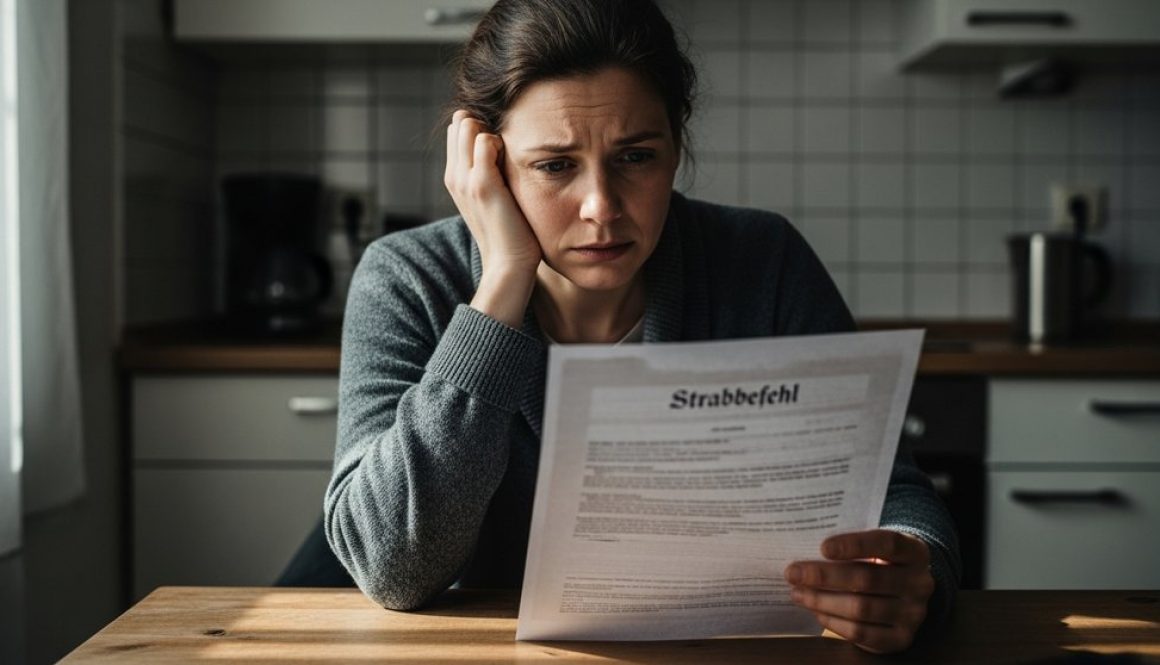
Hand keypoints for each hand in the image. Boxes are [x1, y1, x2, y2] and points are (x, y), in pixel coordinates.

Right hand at [445, 110, 541, 326]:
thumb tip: (502, 145)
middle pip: (461, 123)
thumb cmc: (510, 232)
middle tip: (510, 149)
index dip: (481, 129)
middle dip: (485, 125)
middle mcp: (454, 176)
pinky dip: (502, 141)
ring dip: (494, 131)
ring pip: (469, 125)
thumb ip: (493, 171)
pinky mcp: (482, 183)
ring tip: (513, 156)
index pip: (458, 130)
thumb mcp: (495, 198)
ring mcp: (465, 179)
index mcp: (455, 178)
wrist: (509, 265)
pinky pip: (485, 139)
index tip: (504, 147)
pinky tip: (516, 161)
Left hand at [784, 529, 934, 653]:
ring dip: (823, 601)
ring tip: (798, 593)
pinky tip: (817, 612)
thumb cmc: (880, 562)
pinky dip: (834, 622)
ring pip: (861, 608)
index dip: (854, 545)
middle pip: (868, 578)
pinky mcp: (901, 638)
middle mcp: (920, 583)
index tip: (822, 547)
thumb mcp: (875, 548)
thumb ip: (851, 546)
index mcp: (915, 552)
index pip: (887, 543)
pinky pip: (861, 632)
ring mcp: (913, 614)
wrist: (905, 594)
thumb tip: (805, 551)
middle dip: (824, 576)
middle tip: (793, 573)